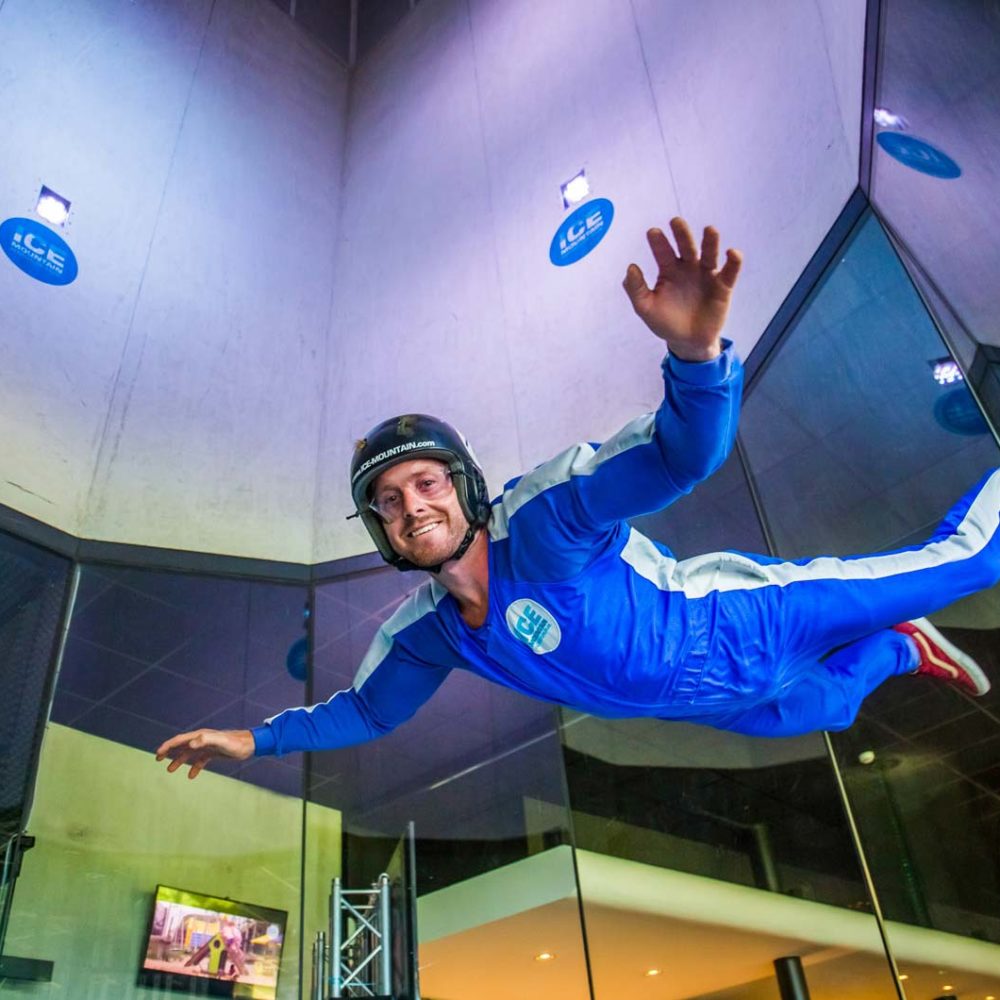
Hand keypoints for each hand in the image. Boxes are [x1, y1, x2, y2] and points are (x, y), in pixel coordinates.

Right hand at [155, 728, 254, 779]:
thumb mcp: (221, 741)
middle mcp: (202, 740)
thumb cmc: (235, 743)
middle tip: (157, 759)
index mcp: (201, 736)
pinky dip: (194, 767)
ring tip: (169, 770)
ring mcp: (208, 746)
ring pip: (189, 753)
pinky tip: (191, 776)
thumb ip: (206, 739)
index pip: (180, 740)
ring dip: (179, 760)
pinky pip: (200, 760)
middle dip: (169, 751)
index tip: (158, 754)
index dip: (168, 746)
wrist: (249, 745)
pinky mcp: (214, 753)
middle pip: (182, 745)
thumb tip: (191, 743)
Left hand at [623, 217, 741, 361]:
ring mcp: (706, 275)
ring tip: (709, 230)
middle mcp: (688, 267)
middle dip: (682, 234)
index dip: (658, 242)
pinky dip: (733, 261)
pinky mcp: (723, 286)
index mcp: (669, 270)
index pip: (663, 251)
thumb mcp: (646, 308)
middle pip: (686, 246)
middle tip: (676, 222)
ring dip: (710, 241)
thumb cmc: (665, 323)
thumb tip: (630, 268)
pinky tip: (732, 253)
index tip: (653, 232)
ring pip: (709, 253)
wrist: (688, 342)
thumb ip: (636, 290)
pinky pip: (730, 271)